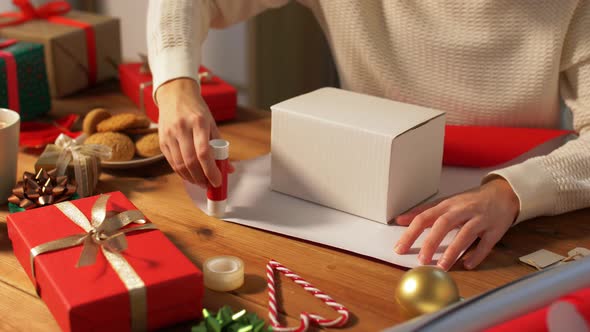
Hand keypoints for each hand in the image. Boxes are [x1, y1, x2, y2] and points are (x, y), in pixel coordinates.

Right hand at [156, 78, 231, 186]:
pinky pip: (171, 162)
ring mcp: (169, 135)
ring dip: (191, 178)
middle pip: (191, 161)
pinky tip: (189, 176)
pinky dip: (181, 173)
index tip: (217, 181)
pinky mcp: (161, 140)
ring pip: (179, 164)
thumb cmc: (196, 110)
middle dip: (201, 178)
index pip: (204, 153)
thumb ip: (219, 146)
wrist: (175, 94)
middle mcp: (182, 128)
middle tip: (209, 185)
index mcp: (198, 122)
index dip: (211, 171)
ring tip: (200, 182)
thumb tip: (229, 168)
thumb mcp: (211, 123)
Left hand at [394, 178, 519, 269]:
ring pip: (466, 233)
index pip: (425, 217)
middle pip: (444, 223)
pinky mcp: (495, 229)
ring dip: (453, 250)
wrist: (502, 193)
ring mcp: (480, 219)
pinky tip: (468, 264)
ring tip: (442, 266)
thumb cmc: (470, 201)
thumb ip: (423, 212)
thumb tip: (400, 220)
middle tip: (421, 260)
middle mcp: (462, 210)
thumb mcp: (445, 203)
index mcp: (447, 205)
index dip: (411, 233)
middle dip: (431, 242)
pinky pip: (486, 243)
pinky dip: (477, 254)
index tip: (400, 248)